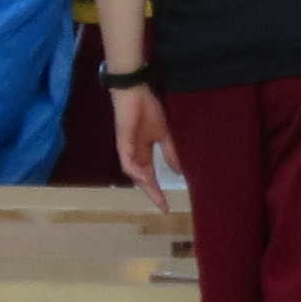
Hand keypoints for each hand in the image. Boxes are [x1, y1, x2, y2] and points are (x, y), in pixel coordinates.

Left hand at [112, 82, 177, 205]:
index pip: (151, 177)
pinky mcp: (122, 142)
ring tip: (156, 193)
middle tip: (163, 208)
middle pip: (141, 180)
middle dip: (151, 193)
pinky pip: (127, 160)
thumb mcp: (163, 134)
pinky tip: (144, 175)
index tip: (167, 206)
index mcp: (143, 153)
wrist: (135, 93)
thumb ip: (169, 152)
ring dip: (144, 184)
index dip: (158, 191)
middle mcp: (134, 155)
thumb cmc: (147, 110)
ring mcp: (127, 150)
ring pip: (133, 173)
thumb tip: (178, 171)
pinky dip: (135, 169)